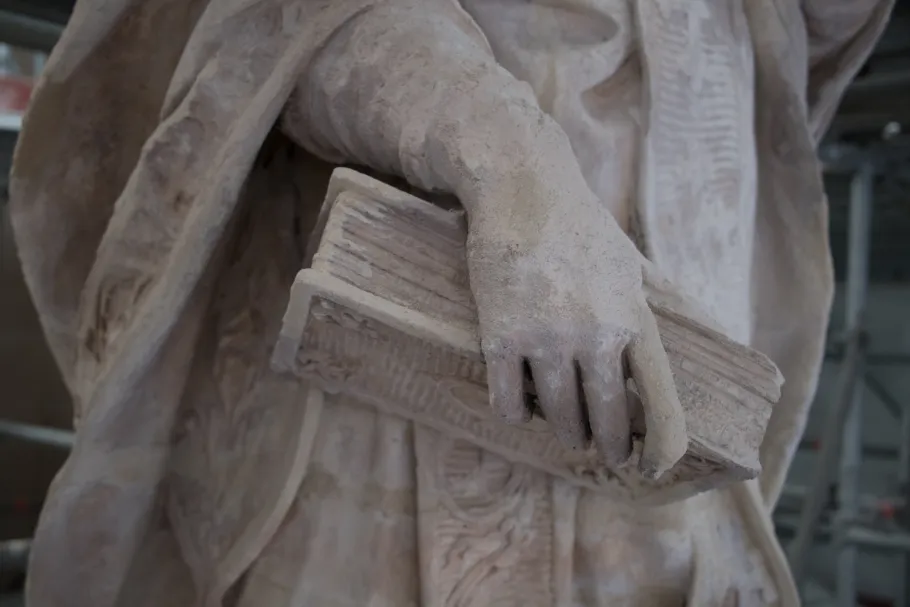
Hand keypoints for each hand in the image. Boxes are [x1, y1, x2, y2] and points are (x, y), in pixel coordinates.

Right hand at [464, 171, 686, 478]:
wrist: (521, 189)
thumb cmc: (577, 224)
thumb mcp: (628, 264)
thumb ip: (642, 309)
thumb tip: (666, 341)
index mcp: (634, 319)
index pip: (661, 402)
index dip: (662, 446)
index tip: (650, 466)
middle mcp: (596, 336)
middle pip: (605, 421)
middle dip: (605, 444)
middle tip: (601, 450)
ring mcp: (546, 340)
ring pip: (557, 416)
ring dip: (562, 429)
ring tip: (563, 428)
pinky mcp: (501, 338)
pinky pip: (508, 401)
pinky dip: (515, 411)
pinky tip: (519, 407)